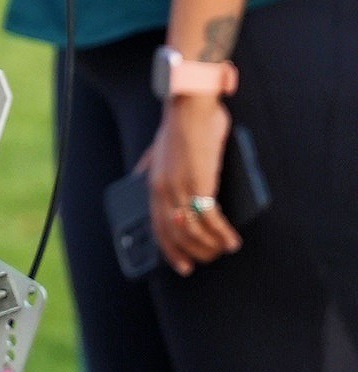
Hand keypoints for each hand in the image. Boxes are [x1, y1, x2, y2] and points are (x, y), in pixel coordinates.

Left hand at [146, 98, 239, 272]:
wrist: (191, 107)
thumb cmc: (180, 124)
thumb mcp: (156, 148)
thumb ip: (149, 163)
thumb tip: (139, 172)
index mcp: (153, 184)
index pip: (158, 227)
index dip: (170, 249)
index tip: (183, 264)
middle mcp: (163, 190)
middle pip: (176, 235)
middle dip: (193, 253)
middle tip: (208, 260)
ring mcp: (181, 189)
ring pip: (194, 232)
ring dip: (211, 246)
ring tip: (224, 249)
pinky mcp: (201, 184)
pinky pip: (212, 220)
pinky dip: (223, 234)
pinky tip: (232, 240)